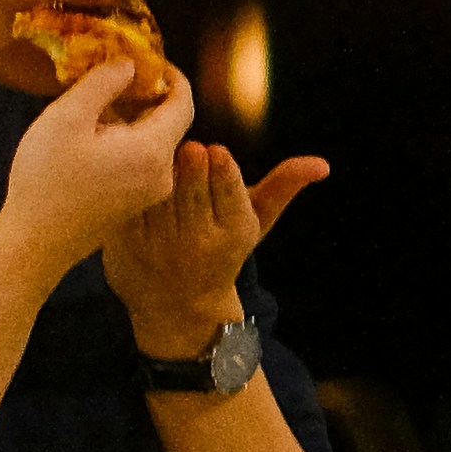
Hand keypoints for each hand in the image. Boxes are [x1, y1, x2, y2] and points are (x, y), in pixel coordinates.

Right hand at [0, 49, 195, 280]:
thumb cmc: (47, 179)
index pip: (183, 103)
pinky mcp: (133, 204)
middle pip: (169, 123)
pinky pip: (141, 162)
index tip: (150, 59)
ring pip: (153, 143)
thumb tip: (130, 66)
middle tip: (116, 75)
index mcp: (153, 151)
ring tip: (99, 103)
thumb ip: (102, 84)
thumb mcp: (67, 118)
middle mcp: (162, 174)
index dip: (172, 76)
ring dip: (134, 119)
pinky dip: (127, 141)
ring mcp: (150, 193)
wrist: (35, 244)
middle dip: (148, 95)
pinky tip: (94, 135)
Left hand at [101, 142, 328, 355]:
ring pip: (161, 195)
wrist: (178, 304)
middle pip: (193, 191)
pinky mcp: (128, 243)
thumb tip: (322, 164)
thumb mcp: (256, 221)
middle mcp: (200, 242)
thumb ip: (284, 186)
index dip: (223, 170)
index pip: (231, 194)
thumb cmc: (221, 249)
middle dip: (191, 165)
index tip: (216, 150)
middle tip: (190, 147)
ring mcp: (161, 244)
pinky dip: (133, 184)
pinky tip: (136, 168)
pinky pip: (131, 204)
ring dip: (161, 169)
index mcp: (235, 232)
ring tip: (165, 151)